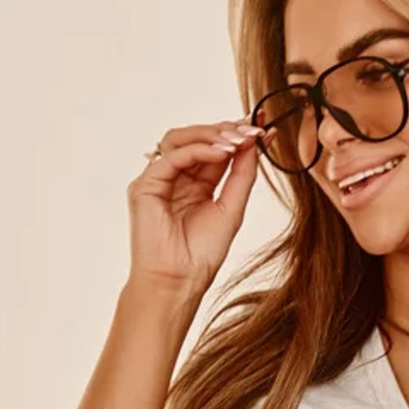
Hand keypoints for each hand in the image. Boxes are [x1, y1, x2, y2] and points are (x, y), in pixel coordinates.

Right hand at [127, 116, 265, 293]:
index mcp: (195, 184)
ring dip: (211, 135)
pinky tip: (222, 153)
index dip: (237, 135)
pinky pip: (172, 156)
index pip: (215, 149)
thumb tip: (254, 142)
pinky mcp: (145, 185)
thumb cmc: (201, 254)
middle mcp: (175, 177)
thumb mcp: (232, 208)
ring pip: (180, 139)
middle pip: (197, 138)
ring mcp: (158, 179)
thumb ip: (242, 175)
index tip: (262, 127)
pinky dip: (198, 149)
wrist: (179, 282)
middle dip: (226, 130)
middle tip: (252, 129)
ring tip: (237, 141)